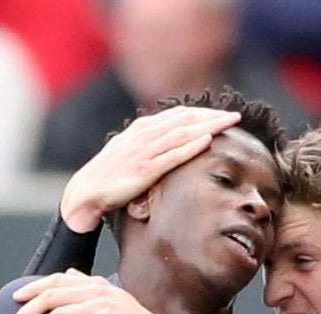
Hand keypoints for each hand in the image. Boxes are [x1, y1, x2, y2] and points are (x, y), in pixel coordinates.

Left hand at [6, 271, 200, 313]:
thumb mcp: (111, 299)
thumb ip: (88, 286)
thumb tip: (68, 274)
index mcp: (94, 283)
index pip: (56, 280)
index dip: (33, 289)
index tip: (15, 299)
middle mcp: (95, 289)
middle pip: (51, 296)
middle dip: (27, 311)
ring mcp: (99, 304)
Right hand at [61, 104, 243, 230]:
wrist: (84, 194)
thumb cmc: (105, 179)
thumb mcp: (127, 155)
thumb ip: (146, 147)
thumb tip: (165, 148)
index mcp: (141, 130)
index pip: (177, 115)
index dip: (202, 113)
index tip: (221, 115)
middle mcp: (145, 135)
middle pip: (186, 119)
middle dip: (212, 116)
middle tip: (236, 115)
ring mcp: (145, 151)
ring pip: (184, 132)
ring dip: (209, 125)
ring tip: (230, 123)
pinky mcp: (145, 170)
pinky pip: (173, 155)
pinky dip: (192, 146)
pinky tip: (208, 140)